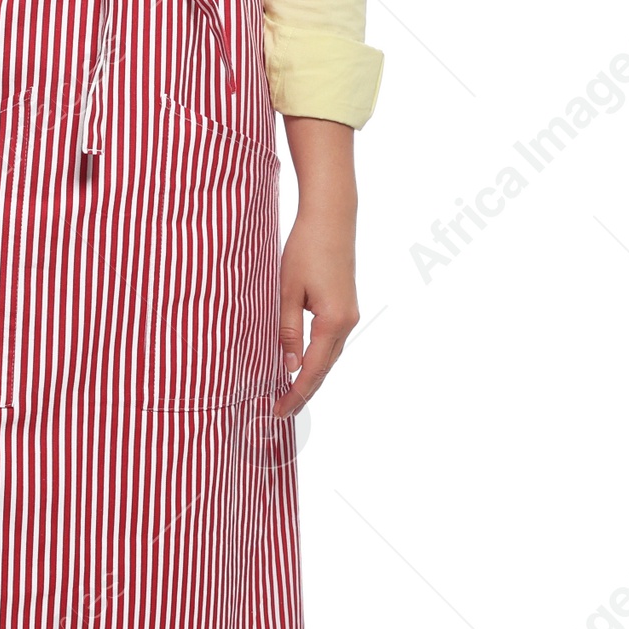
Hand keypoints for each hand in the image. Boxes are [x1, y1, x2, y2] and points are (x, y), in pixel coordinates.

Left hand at [273, 203, 359, 418]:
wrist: (332, 216)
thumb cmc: (306, 248)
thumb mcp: (287, 290)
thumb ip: (286, 330)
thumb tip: (286, 366)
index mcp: (333, 321)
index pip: (312, 370)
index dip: (295, 394)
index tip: (278, 412)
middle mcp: (347, 322)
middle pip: (324, 369)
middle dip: (303, 392)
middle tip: (279, 412)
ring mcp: (350, 314)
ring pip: (329, 357)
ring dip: (310, 377)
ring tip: (287, 394)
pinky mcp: (346, 306)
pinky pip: (331, 342)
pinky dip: (317, 358)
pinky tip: (301, 363)